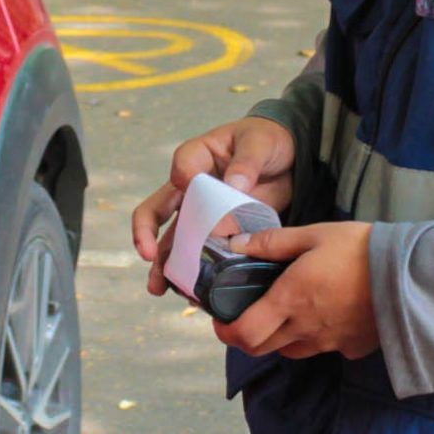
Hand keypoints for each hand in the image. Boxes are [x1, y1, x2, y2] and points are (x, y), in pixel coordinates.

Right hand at [130, 115, 296, 296]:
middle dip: (146, 234)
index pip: (182, 166)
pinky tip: (190, 291)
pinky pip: (199, 254)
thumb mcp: (260, 143)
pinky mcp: (219, 232)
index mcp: (198, 157)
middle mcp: (190, 188)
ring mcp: (202, 213)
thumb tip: (234, 185)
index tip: (187, 185)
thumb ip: (247, 162)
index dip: (183, 178)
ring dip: (163, 264)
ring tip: (158, 288)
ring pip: (174, 240)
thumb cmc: (265, 142)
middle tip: (147, 254)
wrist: (288, 160)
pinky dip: (193, 273)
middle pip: (156, 209)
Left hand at [213, 221, 378, 360]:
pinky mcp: (352, 348)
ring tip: (287, 310)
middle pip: (261, 348)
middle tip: (248, 313)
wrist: (411, 274)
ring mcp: (329, 342)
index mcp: (290, 300)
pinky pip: (323, 348)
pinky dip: (316, 337)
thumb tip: (235, 244)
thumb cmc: (360, 249)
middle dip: (247, 335)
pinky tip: (326, 314)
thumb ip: (272, 243)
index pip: (244, 334)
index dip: (225, 332)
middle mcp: (305, 328)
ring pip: (290, 350)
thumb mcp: (313, 235)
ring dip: (280, 336)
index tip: (221, 319)